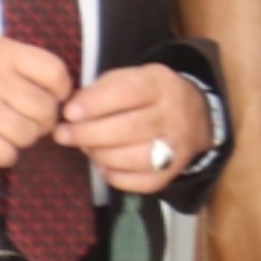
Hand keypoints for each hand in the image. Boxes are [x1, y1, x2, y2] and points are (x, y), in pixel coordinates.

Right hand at [0, 30, 72, 167]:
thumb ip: (17, 61)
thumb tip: (52, 85)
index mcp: (4, 53)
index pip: (56, 73)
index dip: (62, 90)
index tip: (55, 97)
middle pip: (46, 110)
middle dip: (44, 119)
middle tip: (31, 119)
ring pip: (29, 134)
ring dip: (24, 138)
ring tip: (10, 131)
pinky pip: (5, 155)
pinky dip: (5, 154)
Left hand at [55, 61, 209, 194]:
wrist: (196, 115)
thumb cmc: (149, 95)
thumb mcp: (130, 78)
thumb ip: (101, 89)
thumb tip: (72, 112)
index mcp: (160, 85)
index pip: (127, 92)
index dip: (95, 104)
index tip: (69, 113)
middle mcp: (174, 115)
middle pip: (129, 128)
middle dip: (88, 134)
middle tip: (63, 135)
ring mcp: (177, 146)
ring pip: (135, 158)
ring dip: (101, 155)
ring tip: (86, 148)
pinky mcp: (173, 171)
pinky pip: (142, 182)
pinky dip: (116, 177)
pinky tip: (104, 165)